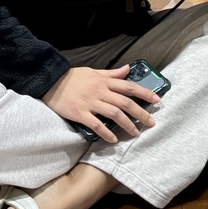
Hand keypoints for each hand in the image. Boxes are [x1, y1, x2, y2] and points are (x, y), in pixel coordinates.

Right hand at [42, 66, 160, 142]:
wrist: (50, 82)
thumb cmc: (72, 78)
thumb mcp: (93, 71)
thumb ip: (111, 73)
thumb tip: (128, 69)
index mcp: (104, 81)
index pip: (129, 87)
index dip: (145, 93)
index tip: (157, 100)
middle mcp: (100, 91)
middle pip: (126, 103)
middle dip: (141, 113)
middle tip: (151, 123)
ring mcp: (90, 103)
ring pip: (114, 114)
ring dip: (127, 124)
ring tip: (136, 133)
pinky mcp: (80, 113)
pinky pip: (97, 125)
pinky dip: (106, 133)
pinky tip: (113, 139)